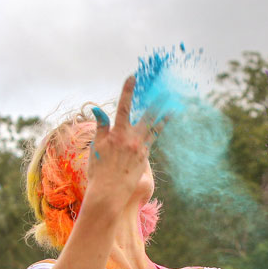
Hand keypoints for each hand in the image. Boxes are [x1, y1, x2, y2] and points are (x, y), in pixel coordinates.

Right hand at [86, 77, 166, 210]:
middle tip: (164, 90)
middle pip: (146, 115)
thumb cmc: (99, 170)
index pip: (123, 107)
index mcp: (117, 133)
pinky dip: (158, 129)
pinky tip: (164, 122)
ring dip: (162, 116)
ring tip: (171, 107)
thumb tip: (97, 110)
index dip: (128, 91)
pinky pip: (153, 139)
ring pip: (153, 128)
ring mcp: (139, 148)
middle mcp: (130, 139)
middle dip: (155, 102)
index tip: (133, 77)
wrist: (110, 191)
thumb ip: (101, 127)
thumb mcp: (96, 146)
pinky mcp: (145, 157)